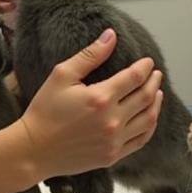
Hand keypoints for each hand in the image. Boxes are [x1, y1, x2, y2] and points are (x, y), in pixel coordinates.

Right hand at [20, 29, 162, 178]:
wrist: (34, 150)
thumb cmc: (44, 111)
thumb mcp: (62, 75)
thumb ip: (90, 55)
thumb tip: (111, 36)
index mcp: (100, 98)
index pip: (134, 77)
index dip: (144, 67)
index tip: (147, 62)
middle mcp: (112, 121)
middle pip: (145, 97)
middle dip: (153, 82)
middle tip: (155, 74)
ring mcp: (114, 141)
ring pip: (148, 119)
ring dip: (156, 103)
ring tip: (158, 93)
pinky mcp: (112, 156)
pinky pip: (141, 140)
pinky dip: (150, 127)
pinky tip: (150, 117)